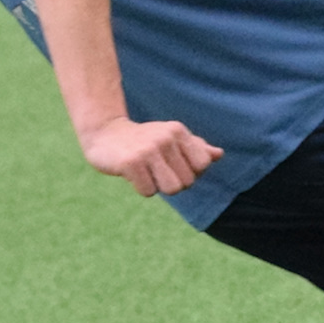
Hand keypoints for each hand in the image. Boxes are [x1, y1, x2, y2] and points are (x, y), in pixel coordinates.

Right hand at [78, 117, 222, 196]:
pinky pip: (148, 192)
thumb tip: (218, 155)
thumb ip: (196, 147)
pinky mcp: (130, 163)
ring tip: (148, 173)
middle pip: (187, 182)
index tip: (174, 166)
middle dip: (173, 182)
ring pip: (172, 189)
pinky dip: (141, 188)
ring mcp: (148, 149)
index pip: (202, 165)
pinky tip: (133, 174)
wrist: (104, 133)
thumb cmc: (143, 139)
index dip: (191, 172)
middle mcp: (165, 138)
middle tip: (156, 169)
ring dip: (159, 187)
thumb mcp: (170, 137)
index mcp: (178, 130)